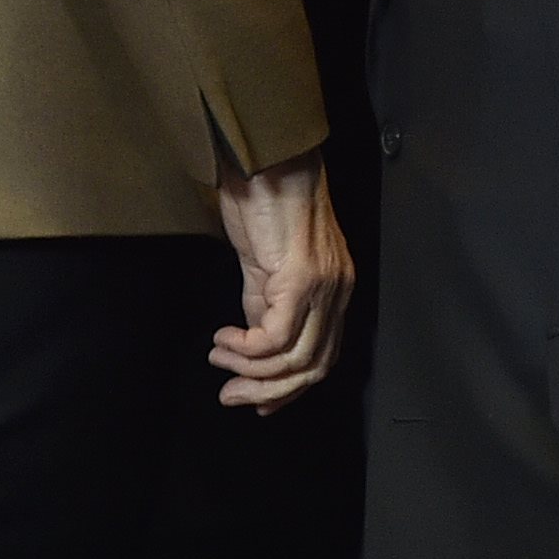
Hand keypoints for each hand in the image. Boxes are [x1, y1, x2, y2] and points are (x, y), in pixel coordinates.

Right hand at [211, 151, 353, 411]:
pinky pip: (275, 336)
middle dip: (268, 392)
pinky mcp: (301, 278)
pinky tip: (223, 339)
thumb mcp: (264, 261)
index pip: (323, 357)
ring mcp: (325, 287)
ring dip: (251, 372)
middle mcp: (338, 293)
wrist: (265, 158)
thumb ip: (264, 300)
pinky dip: (245, 348)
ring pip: (296, 360)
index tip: (255, 401)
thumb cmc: (264, 197)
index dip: (289, 389)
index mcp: (335, 289)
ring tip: (219, 361)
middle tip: (231, 397)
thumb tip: (253, 338)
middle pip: (313, 369)